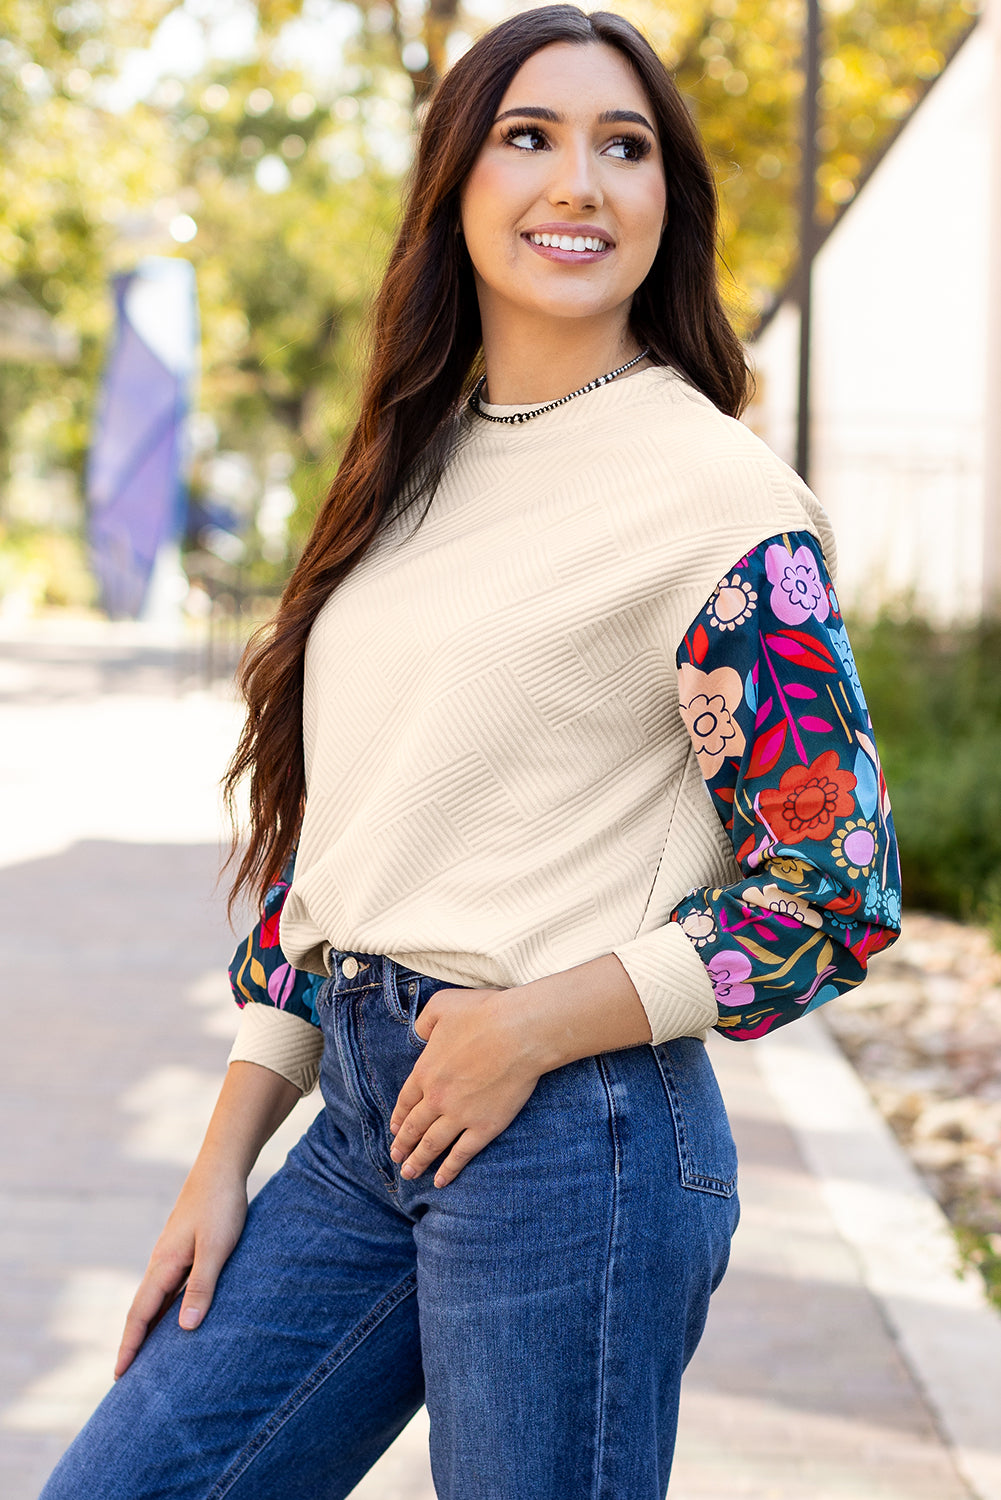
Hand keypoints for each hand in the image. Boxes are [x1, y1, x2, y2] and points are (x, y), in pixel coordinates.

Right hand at [114, 1164, 246, 1377]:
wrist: (223, 1167)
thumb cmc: (221, 1206)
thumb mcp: (216, 1248)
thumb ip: (202, 1287)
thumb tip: (184, 1329)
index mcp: (164, 1264)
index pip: (140, 1314)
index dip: (130, 1346)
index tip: (118, 1376)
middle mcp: (162, 1261)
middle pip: (142, 1310)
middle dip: (134, 1343)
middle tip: (126, 1378)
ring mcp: (171, 1254)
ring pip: (156, 1299)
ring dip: (150, 1327)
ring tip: (149, 1357)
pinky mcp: (185, 1247)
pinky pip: (170, 1286)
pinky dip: (166, 1308)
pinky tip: (176, 1317)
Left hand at [388, 987, 544, 1188]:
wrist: (519, 1032)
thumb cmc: (484, 1013)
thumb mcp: (442, 1006)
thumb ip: (423, 1022)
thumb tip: (416, 1035)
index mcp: (425, 1070)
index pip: (406, 1100)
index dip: (399, 1117)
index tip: (394, 1129)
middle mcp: (436, 1098)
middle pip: (415, 1127)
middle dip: (403, 1144)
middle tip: (396, 1157)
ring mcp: (460, 1116)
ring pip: (433, 1145)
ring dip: (419, 1161)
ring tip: (409, 1173)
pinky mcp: (484, 1127)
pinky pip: (461, 1154)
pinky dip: (449, 1169)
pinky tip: (440, 1181)